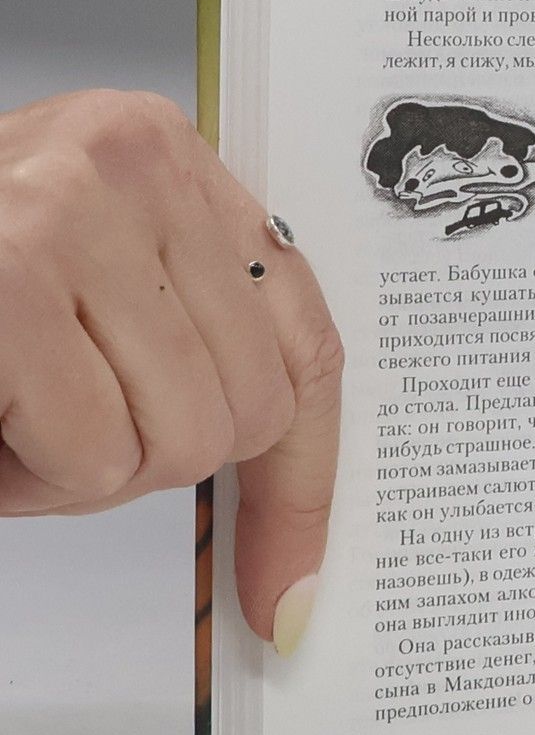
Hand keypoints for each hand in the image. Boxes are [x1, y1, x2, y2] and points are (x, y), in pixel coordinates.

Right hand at [0, 91, 342, 653]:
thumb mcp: (84, 289)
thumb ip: (182, 350)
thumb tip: (282, 534)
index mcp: (166, 157)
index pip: (305, 337)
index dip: (300, 476)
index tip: (287, 577)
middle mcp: (134, 161)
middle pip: (249, 409)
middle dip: (148, 462)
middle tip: (54, 430)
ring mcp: (70, 212)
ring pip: (177, 443)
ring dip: (78, 474)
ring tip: (9, 416)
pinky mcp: (8, 280)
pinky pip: (93, 452)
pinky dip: (28, 480)